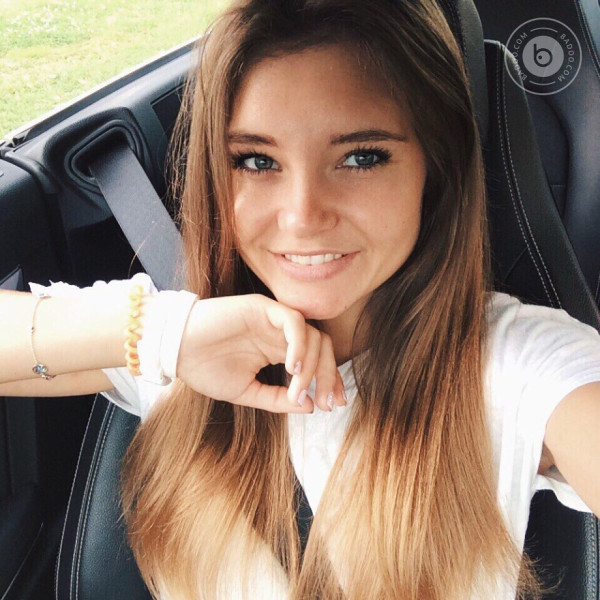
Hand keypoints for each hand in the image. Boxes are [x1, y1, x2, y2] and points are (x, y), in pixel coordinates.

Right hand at [176, 294, 346, 412]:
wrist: (175, 350)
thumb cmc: (205, 368)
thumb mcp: (246, 391)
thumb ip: (277, 399)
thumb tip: (310, 406)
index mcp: (278, 351)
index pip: (316, 360)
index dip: (329, 381)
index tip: (333, 404)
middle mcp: (280, 334)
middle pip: (323, 347)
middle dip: (329, 375)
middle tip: (327, 402)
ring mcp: (273, 319)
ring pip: (313, 334)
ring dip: (313, 365)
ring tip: (299, 389)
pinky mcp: (262, 307)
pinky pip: (293, 322)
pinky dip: (299, 344)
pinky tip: (292, 367)